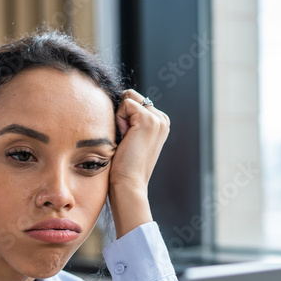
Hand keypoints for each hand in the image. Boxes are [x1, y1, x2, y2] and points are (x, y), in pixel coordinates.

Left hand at [109, 90, 169, 236]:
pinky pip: (125, 104)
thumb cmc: (124, 166)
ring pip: (128, 98)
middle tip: (126, 139)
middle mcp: (163, 119)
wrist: (129, 183)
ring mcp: (158, 119)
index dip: (124, 117)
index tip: (128, 140)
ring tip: (126, 139)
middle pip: (131, 96)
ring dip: (120, 117)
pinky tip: (125, 138)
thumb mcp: (130, 139)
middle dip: (122, 114)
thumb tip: (118, 100)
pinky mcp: (148, 119)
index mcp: (160, 123)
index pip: (135, 102)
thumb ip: (131, 121)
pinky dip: (119, 119)